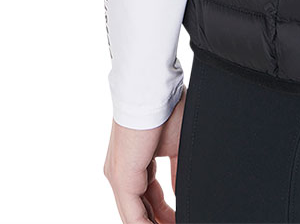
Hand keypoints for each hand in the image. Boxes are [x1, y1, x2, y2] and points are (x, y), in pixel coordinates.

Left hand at [104, 94, 184, 223]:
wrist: (154, 89)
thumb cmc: (166, 108)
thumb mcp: (176, 147)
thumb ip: (176, 173)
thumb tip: (180, 192)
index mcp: (134, 164)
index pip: (148, 199)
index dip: (165, 214)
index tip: (181, 219)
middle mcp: (121, 174)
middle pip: (140, 211)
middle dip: (161, 221)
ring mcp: (118, 177)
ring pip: (134, 216)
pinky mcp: (122, 178)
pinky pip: (133, 216)